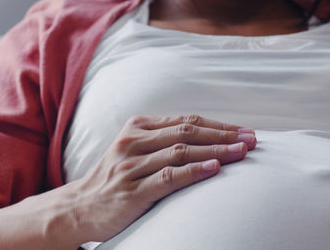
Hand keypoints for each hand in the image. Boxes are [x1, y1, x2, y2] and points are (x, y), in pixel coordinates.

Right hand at [59, 115, 255, 246]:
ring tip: (242, 152)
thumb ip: (165, 141)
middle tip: (251, 139)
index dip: (219, 125)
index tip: (245, 131)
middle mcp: (134, 142)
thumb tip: (209, 139)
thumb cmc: (115, 178)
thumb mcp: (136, 150)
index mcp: (138, 127)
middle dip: (224, 135)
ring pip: (181, 152)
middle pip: (188, 132)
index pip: (187, 121)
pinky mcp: (132, 191)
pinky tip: (214, 169)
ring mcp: (132, 165)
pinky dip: (193, 171)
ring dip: (216, 151)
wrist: (77, 208)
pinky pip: (168, 177)